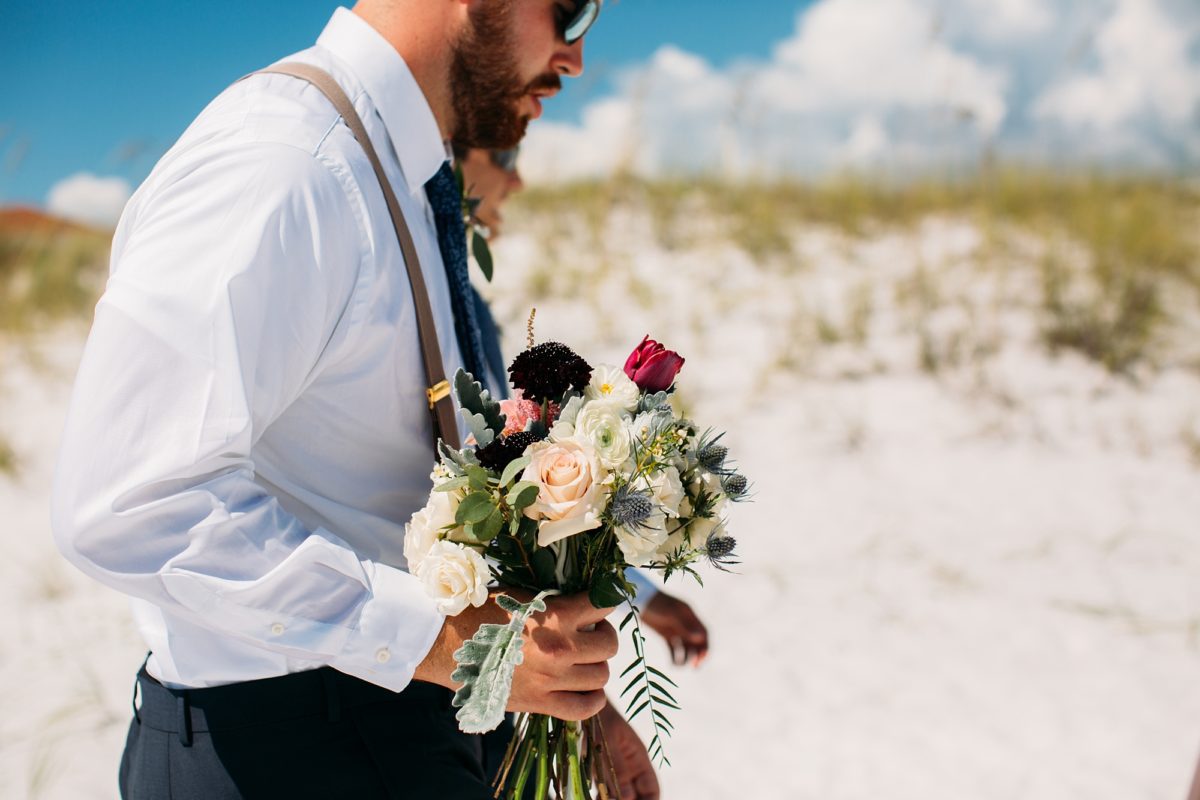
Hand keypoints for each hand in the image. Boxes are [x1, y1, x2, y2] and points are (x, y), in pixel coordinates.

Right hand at [415, 589, 617, 720]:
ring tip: (583, 656)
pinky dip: (593, 698)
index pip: (603, 605)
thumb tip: (587, 604)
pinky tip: (585, 686)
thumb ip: (558, 602)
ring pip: (601, 676)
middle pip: (609, 645)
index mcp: (555, 616)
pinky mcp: (539, 703)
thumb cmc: (482, 611)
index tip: (599, 603)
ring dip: (596, 663)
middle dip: (603, 633)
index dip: (605, 601)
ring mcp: (551, 680)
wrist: (446, 642)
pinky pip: (584, 707)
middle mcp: (559, 649)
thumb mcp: (524, 595)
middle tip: (590, 630)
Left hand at [597, 701, 659, 799]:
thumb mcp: (607, 740)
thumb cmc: (596, 714)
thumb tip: (627, 799)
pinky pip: (599, 790)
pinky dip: (597, 796)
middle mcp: (627, 767)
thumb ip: (617, 769)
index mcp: (637, 759)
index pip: (651, 791)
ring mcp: (610, 768)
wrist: (578, 697)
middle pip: (635, 796)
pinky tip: (589, 796)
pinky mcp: (593, 768)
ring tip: (597, 799)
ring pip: (616, 795)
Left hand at [641, 592, 708, 666]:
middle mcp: (685, 624)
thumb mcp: (671, 615)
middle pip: (697, 642)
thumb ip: (685, 627)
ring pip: (686, 647)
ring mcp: (676, 629)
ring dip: (687, 657)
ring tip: (681, 666)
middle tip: (695, 667)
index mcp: (690, 616)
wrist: (639, 600)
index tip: (703, 658)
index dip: (705, 646)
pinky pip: (673, 649)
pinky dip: (675, 657)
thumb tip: (701, 638)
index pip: (703, 633)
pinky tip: (672, 665)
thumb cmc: (656, 604)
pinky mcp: (666, 634)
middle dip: (698, 654)